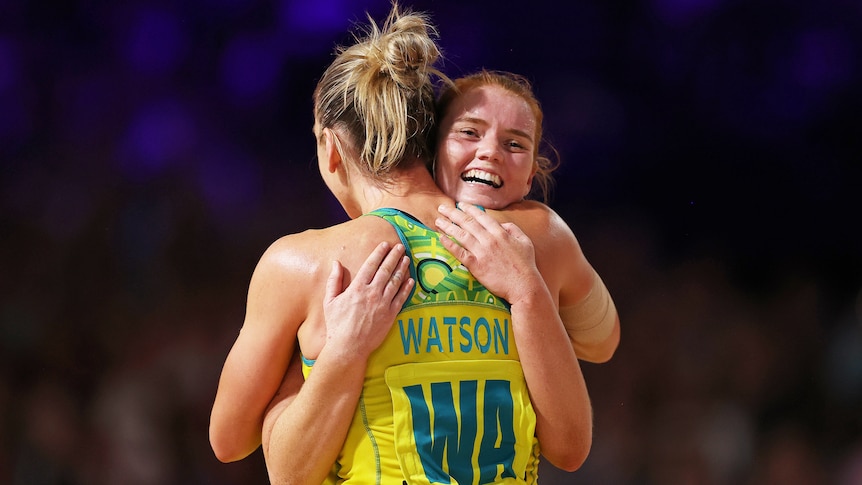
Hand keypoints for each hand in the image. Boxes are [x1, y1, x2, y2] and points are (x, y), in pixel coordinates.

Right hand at [322, 242, 413, 358]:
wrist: (349, 347)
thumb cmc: (337, 325)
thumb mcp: (330, 301)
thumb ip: (334, 280)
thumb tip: (336, 263)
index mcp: (357, 288)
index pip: (371, 265)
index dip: (379, 253)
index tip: (385, 244)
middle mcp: (372, 293)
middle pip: (386, 270)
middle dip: (394, 256)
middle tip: (400, 247)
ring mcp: (383, 304)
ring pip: (396, 282)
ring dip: (402, 268)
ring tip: (406, 259)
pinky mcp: (390, 315)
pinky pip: (401, 298)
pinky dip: (407, 288)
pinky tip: (410, 280)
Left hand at [435, 203, 540, 302]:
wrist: (523, 286)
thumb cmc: (525, 265)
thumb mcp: (525, 242)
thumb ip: (513, 229)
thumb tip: (502, 224)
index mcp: (501, 233)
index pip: (481, 216)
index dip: (469, 209)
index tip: (460, 204)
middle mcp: (489, 240)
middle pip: (468, 223)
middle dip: (453, 213)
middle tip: (442, 208)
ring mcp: (482, 252)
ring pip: (461, 235)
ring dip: (448, 226)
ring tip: (438, 220)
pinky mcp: (476, 266)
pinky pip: (459, 252)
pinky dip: (449, 244)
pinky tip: (441, 238)